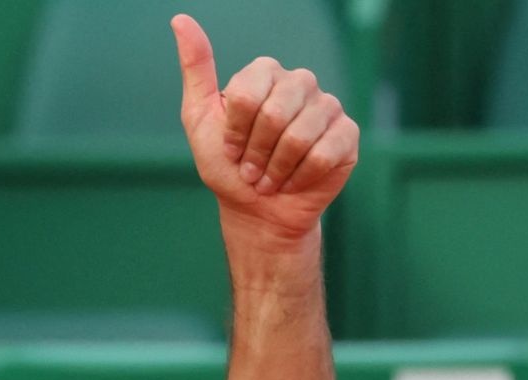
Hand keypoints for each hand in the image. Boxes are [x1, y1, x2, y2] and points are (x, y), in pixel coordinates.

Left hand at [172, 14, 358, 244]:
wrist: (257, 211)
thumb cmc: (228, 166)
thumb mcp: (200, 118)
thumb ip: (196, 69)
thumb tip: (181, 20)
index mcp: (266, 73)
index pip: (248, 94)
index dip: (235, 132)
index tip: (230, 150)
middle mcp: (300, 83)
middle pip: (274, 114)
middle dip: (256, 153)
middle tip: (251, 170)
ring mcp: (327, 107)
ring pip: (300, 136)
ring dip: (276, 169)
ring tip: (269, 180)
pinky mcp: (347, 135)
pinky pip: (324, 153)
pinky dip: (300, 177)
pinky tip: (293, 182)